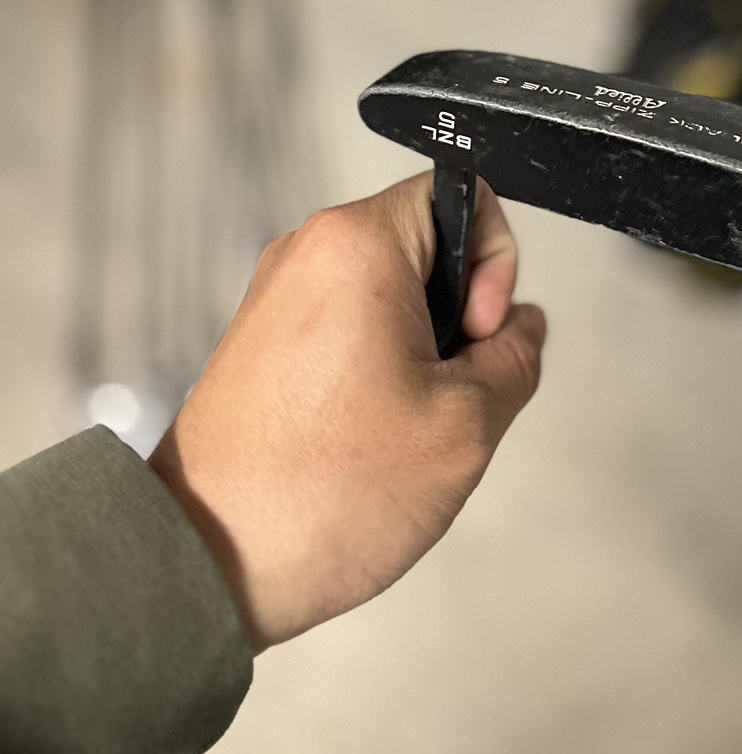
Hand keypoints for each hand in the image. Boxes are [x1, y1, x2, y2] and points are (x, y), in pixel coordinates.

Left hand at [149, 173, 544, 651]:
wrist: (208, 559)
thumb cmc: (322, 491)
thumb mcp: (468, 424)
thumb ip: (517, 356)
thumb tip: (521, 328)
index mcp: (357, 244)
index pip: (464, 193)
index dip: (496, 262)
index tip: (477, 333)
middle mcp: (308, 254)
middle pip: (428, 248)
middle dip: (460, 318)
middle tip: (447, 392)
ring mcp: (278, 299)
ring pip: (392, 297)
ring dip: (421, 354)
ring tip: (405, 426)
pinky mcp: (262, 345)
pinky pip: (349, 332)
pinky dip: (377, 375)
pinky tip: (368, 440)